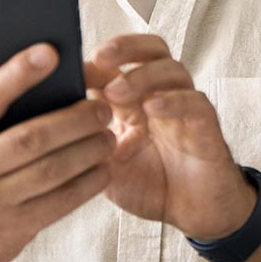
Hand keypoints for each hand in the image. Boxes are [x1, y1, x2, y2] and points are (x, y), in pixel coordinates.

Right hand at [0, 45, 114, 261]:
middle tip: (100, 106)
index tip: (51, 53)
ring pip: (52, 169)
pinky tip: (103, 167)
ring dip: (88, 149)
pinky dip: (88, 183)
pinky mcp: (13, 228)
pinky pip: (60, 202)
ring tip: (108, 133)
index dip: (18, 73)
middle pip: (31, 137)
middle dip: (74, 118)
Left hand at [87, 34, 256, 240]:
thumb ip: (87, 140)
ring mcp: (185, 108)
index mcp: (135, 99)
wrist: (192, 214)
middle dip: (126, 46)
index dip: (97, 61)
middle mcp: (162, 95)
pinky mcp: (206, 125)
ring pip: (173, 70)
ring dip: (143, 75)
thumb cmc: (150, 185)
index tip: (71, 69)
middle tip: (100, 57)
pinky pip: (195, 102)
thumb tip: (54, 118)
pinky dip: (173, 101)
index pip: (120, 63)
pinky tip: (152, 108)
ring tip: (117, 92)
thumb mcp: (106, 164)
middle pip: (152, 49)